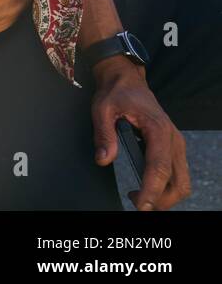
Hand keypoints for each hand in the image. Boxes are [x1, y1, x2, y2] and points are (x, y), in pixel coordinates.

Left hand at [91, 63, 190, 209]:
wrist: (127, 79)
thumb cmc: (116, 93)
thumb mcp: (102, 109)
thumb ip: (104, 134)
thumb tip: (103, 159)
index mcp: (158, 129)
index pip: (159, 168)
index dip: (151, 190)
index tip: (140, 204)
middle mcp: (173, 139)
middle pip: (178, 182)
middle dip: (161, 199)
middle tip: (137, 204)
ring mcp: (176, 144)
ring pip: (181, 181)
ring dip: (165, 195)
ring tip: (139, 197)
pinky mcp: (172, 147)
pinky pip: (176, 174)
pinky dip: (166, 187)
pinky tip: (146, 187)